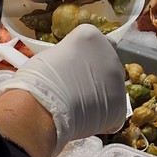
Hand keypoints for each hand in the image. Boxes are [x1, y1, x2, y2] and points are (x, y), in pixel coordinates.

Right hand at [0, 25, 127, 152]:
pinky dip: (101, 118)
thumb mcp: (49, 56)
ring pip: (111, 88)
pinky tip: (84, 120)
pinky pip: (112, 111)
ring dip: (99, 95)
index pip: (93, 43)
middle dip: (94, 74)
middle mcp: (110, 53)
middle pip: (106, 63)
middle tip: (75, 88)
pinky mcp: (120, 105)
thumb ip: (67, 56)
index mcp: (90, 35)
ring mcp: (118, 80)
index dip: (81, 58)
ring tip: (77, 106)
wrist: (41, 108)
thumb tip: (69, 66)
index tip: (70, 68)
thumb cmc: (36, 79)